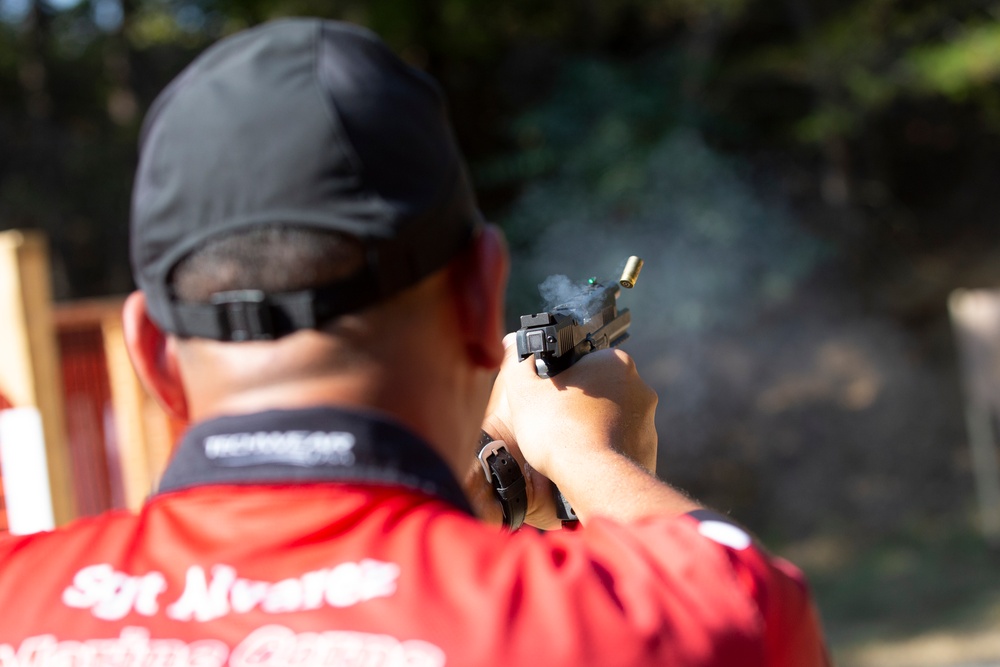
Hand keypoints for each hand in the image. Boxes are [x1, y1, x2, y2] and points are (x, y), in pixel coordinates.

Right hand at [479, 334, 661, 526]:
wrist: (591, 478)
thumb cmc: (558, 429)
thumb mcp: (525, 391)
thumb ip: (518, 364)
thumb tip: (513, 345)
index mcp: (615, 363)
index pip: (589, 362)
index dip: (568, 377)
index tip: (554, 394)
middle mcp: (639, 387)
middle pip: (604, 390)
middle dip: (584, 403)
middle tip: (559, 419)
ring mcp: (648, 421)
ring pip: (615, 419)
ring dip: (597, 427)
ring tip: (571, 443)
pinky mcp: (649, 450)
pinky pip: (623, 447)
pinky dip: (607, 452)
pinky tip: (587, 462)